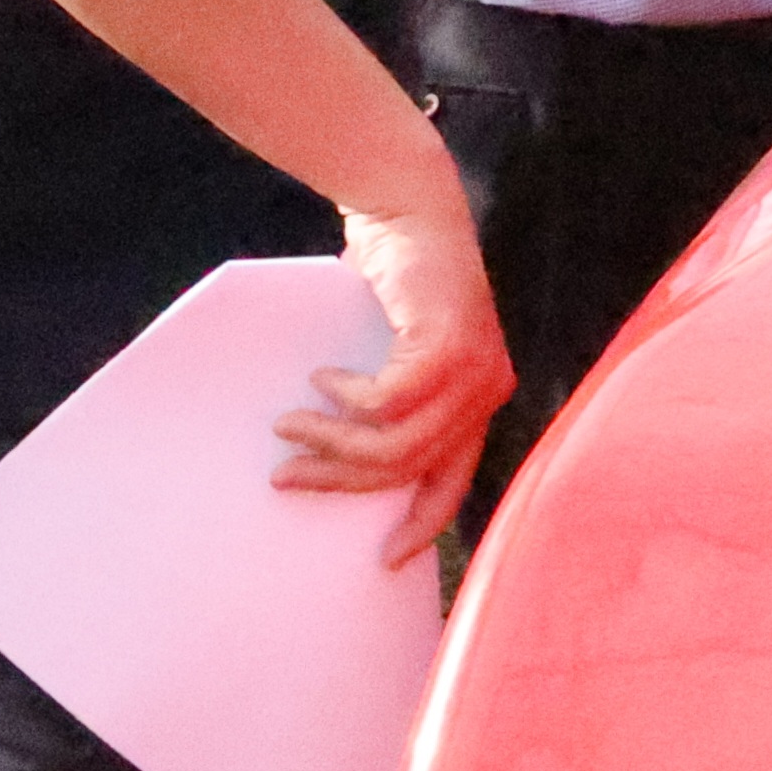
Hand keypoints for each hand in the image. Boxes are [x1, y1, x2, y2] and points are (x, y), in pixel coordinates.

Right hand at [277, 171, 509, 560]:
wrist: (412, 212)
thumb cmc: (397, 283)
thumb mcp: (398, 354)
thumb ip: (388, 400)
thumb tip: (338, 457)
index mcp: (480, 402)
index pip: (456, 482)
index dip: (423, 524)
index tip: (387, 558)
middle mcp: (487, 393)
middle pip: (409, 470)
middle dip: (340, 482)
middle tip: (285, 477)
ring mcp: (472, 372)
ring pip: (393, 444)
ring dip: (332, 443)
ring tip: (289, 426)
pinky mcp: (445, 349)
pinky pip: (384, 402)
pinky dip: (344, 396)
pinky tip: (322, 376)